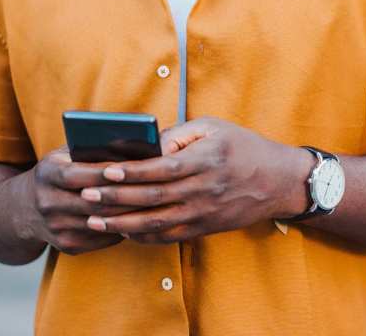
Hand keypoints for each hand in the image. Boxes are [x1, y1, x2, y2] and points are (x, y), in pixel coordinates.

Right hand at [18, 146, 141, 254]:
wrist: (24, 209)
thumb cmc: (57, 172)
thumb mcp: (64, 156)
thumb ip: (88, 151)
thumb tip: (129, 147)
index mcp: (46, 175)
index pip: (76, 176)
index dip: (102, 173)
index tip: (128, 167)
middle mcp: (47, 203)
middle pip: (92, 203)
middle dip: (123, 196)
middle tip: (151, 189)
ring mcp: (56, 228)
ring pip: (100, 223)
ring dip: (127, 215)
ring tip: (150, 205)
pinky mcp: (67, 245)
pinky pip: (101, 239)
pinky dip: (121, 229)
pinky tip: (138, 219)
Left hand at [80, 117, 313, 243]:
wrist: (279, 181)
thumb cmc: (242, 147)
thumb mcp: (213, 127)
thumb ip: (179, 134)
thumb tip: (148, 145)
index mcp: (203, 161)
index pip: (160, 169)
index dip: (130, 171)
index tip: (104, 170)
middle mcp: (202, 190)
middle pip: (151, 198)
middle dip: (115, 198)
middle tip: (86, 196)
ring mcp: (202, 213)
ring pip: (156, 223)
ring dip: (122, 223)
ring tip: (94, 220)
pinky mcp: (204, 228)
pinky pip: (168, 237)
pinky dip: (143, 236)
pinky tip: (122, 231)